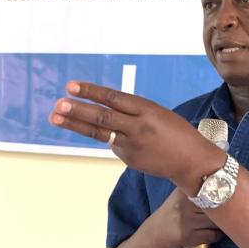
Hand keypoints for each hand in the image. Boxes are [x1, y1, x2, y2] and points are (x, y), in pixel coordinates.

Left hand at [48, 81, 224, 193]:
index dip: (91, 92)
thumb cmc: (176, 132)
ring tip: (55, 117)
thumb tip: (103, 109)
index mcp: (147, 109)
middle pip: (102, 116)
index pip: (113, 98)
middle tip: (58, 104)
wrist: (193, 161)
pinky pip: (112, 145)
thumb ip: (132, 111)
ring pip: (99, 132)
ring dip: (75, 124)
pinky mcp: (129, 159)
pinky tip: (95, 133)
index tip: (71, 86)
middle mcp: (138, 127)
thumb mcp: (157, 113)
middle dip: (77, 110)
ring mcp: (132, 145)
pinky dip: (102, 137)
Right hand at [151, 189, 222, 247]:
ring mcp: (186, 222)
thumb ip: (197, 186)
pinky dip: (216, 235)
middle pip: (216, 206)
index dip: (223, 193)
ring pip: (215, 222)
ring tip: (216, 223)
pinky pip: (213, 235)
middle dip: (224, 211)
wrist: (155, 233)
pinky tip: (211, 233)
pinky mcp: (188, 237)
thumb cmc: (174, 212)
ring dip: (220, 224)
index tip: (228, 195)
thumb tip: (224, 177)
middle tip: (225, 212)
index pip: (211, 188)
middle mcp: (184, 205)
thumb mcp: (180, 194)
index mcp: (183, 192)